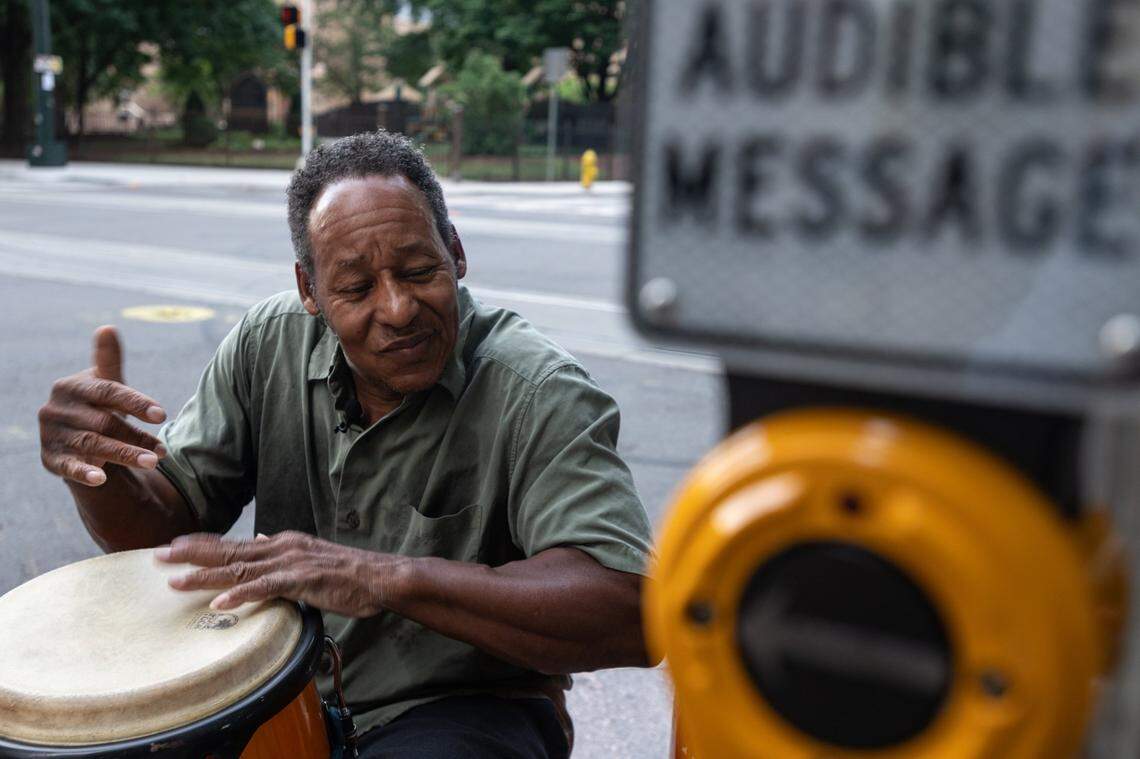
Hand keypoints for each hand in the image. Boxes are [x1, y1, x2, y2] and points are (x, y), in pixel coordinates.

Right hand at [38, 326, 166, 485]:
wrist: (73, 435)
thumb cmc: (97, 404)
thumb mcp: (105, 383)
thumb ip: (108, 361)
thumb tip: (108, 328)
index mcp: (72, 386)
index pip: (108, 392)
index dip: (136, 403)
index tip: (163, 415)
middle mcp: (56, 409)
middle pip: (104, 422)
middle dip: (136, 437)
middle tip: (164, 451)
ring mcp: (51, 434)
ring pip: (93, 445)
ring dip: (125, 455)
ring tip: (154, 461)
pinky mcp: (50, 458)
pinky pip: (68, 467)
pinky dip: (84, 472)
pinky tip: (102, 479)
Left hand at [156, 531, 405, 617]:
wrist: (378, 577)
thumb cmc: (346, 573)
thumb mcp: (308, 556)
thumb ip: (280, 552)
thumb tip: (258, 540)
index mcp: (280, 543)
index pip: (233, 543)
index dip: (201, 545)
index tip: (173, 546)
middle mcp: (280, 547)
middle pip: (227, 551)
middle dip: (190, 554)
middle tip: (158, 556)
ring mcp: (290, 563)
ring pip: (239, 569)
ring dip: (205, 576)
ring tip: (176, 581)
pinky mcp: (302, 580)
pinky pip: (265, 589)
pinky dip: (241, 596)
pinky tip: (220, 604)